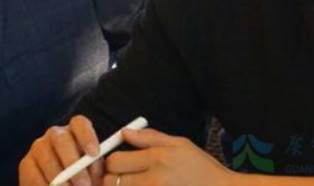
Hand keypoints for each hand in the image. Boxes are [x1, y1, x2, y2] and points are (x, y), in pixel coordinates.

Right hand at [19, 115, 103, 185]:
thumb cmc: (85, 183)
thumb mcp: (96, 176)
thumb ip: (101, 170)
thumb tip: (107, 168)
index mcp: (75, 132)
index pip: (79, 124)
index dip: (87, 136)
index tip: (95, 154)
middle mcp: (55, 134)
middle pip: (61, 139)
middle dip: (73, 162)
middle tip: (84, 185)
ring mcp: (38, 147)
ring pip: (47, 159)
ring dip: (60, 180)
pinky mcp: (26, 164)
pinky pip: (33, 175)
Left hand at [102, 128, 231, 185]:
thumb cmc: (202, 168)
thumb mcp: (180, 144)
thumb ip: (149, 138)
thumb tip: (124, 132)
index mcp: (158, 159)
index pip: (115, 161)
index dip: (112, 161)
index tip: (120, 163)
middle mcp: (154, 181)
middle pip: (111, 182)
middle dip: (112, 180)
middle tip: (123, 178)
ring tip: (136, 184)